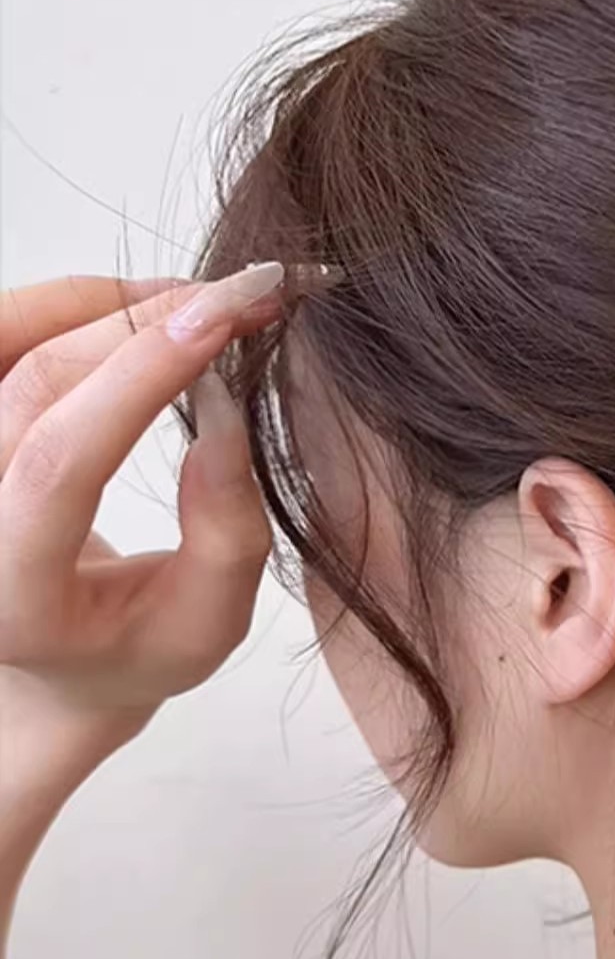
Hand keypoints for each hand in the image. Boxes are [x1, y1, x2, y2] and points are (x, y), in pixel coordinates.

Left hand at [0, 265, 286, 762]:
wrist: (47, 662)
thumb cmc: (131, 648)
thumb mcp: (206, 625)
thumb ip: (228, 537)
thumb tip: (224, 413)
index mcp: (10, 590)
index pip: (59, 459)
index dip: (144, 373)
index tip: (229, 316)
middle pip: (36, 380)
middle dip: (148, 320)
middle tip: (247, 297)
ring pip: (7, 334)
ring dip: (109, 300)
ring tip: (201, 303)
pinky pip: (4, 332)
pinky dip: (77, 304)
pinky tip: (144, 311)